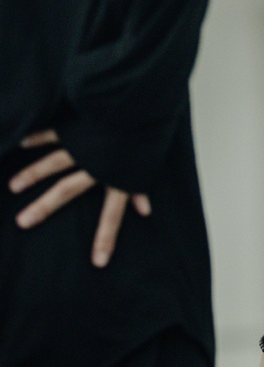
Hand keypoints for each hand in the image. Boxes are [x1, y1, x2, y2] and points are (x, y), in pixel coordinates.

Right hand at [10, 129, 151, 267]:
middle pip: (66, 191)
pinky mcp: (77, 129)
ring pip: (53, 164)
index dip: (106, 238)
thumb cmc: (146, 137)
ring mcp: (83, 148)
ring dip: (32, 175)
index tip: (98, 262)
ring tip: (14, 186)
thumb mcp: (146, 167)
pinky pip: (53, 134)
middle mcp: (95, 167)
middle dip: (44, 208)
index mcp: (116, 179)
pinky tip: (22, 141)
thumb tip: (145, 211)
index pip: (112, 215)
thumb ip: (139, 190)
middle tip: (23, 221)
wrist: (140, 105)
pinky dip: (37, 137)